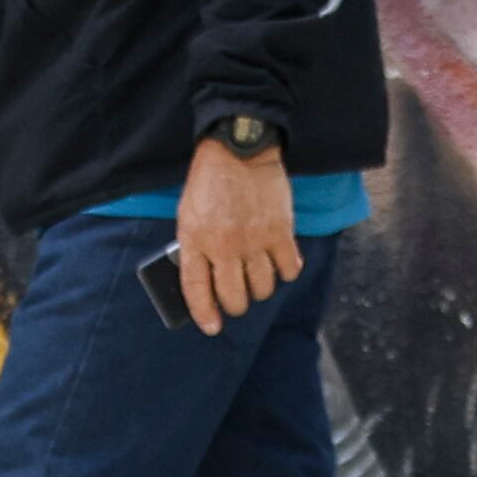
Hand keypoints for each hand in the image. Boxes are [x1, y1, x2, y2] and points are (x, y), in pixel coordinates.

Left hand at [176, 130, 302, 336]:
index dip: (204, 313)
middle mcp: (224, 245)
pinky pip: (288, 270)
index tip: (212, 327)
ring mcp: (254, 240)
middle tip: (237, 296)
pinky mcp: (281, 232)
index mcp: (195, 239)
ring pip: (263, 289)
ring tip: (256, 275)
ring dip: (260, 288)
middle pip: (234, 298)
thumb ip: (194, 247)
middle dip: (235, 304)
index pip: (197, 289)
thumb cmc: (209, 183)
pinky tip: (278, 262)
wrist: (238, 150)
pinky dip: (285, 272)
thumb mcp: (188, 214)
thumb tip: (205, 283)